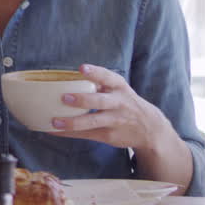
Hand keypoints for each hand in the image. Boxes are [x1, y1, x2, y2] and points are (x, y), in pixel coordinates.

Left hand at [51, 64, 173, 151]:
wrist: (150, 129)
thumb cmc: (124, 103)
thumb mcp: (119, 90)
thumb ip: (99, 83)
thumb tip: (67, 77)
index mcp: (120, 88)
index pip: (108, 77)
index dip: (95, 73)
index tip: (81, 68)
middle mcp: (119, 104)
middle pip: (101, 101)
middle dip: (83, 99)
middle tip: (64, 97)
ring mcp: (115, 121)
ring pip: (93, 121)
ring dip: (73, 122)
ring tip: (55, 121)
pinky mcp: (109, 135)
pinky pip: (87, 134)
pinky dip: (69, 133)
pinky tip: (53, 131)